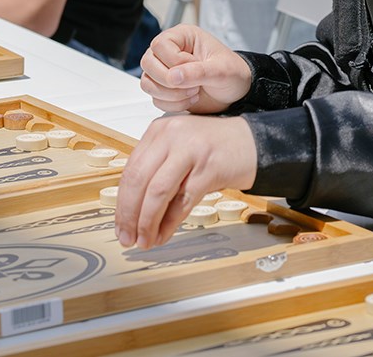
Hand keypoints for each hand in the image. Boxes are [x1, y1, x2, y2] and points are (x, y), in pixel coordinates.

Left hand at [115, 113, 256, 249]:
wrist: (252, 143)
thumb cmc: (214, 150)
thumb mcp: (178, 152)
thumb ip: (156, 172)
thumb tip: (132, 211)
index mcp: (159, 131)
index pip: (130, 170)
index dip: (122, 202)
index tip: (120, 224)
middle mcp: (171, 136)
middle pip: (138, 181)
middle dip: (129, 215)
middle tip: (128, 237)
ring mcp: (191, 150)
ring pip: (157, 192)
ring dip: (147, 222)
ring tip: (145, 241)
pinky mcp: (209, 167)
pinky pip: (183, 201)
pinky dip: (169, 223)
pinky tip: (164, 235)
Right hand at [139, 24, 252, 113]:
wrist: (236, 92)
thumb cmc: (233, 73)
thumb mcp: (221, 70)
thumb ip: (198, 72)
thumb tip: (173, 77)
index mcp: (183, 36)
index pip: (160, 45)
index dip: (174, 61)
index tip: (195, 67)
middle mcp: (169, 51)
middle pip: (147, 63)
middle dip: (169, 80)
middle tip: (193, 85)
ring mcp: (165, 70)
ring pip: (147, 82)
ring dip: (170, 94)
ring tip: (194, 92)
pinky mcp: (165, 89)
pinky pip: (155, 98)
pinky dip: (172, 104)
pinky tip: (191, 99)